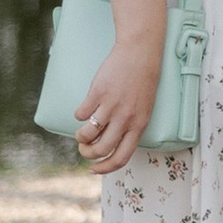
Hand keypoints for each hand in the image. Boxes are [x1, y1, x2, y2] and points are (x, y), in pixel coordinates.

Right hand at [75, 28, 164, 174]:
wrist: (140, 54)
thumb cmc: (142, 82)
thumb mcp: (144, 109)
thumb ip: (131, 126)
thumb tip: (111, 143)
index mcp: (139, 125)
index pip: (122, 157)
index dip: (105, 168)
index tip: (93, 169)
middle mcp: (125, 119)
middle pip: (101, 150)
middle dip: (88, 154)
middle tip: (84, 148)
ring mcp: (111, 106)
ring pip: (87, 134)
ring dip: (80, 138)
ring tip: (82, 133)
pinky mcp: (98, 93)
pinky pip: (81, 114)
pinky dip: (79, 116)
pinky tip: (84, 110)